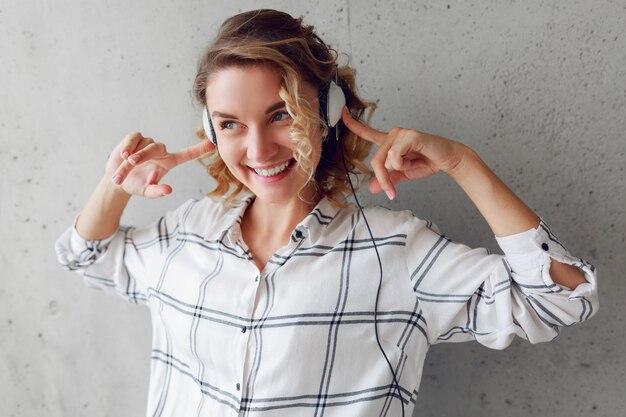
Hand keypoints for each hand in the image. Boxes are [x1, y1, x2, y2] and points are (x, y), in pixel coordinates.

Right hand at [105, 132, 213, 197]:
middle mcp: (160, 151)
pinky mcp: (135, 138)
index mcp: (168, 162)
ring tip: (122, 168)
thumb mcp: (146, 191)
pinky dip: (127, 146)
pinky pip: (133, 139)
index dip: (199, 149)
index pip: (186, 154)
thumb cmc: (136, 184)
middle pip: (156, 148)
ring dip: (130, 156)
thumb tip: (168, 190)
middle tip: (131, 162)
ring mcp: (147, 144)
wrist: (116, 179)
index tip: (212, 144)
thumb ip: (157, 192)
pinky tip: (122, 155)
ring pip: (142, 145)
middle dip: (143, 155)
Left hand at [341, 107, 466, 198]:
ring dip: (398, 170)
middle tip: (391, 191)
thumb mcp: (403, 174)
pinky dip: (403, 164)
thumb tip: (373, 188)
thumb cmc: (427, 162)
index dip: (353, 124)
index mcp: (389, 142)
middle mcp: (392, 134)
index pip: (367, 133)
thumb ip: (388, 179)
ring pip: (385, 160)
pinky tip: (415, 158)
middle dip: (383, 179)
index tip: (342, 112)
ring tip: (413, 164)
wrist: (447, 159)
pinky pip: (395, 156)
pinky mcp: (409, 136)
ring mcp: (400, 133)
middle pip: (376, 161)